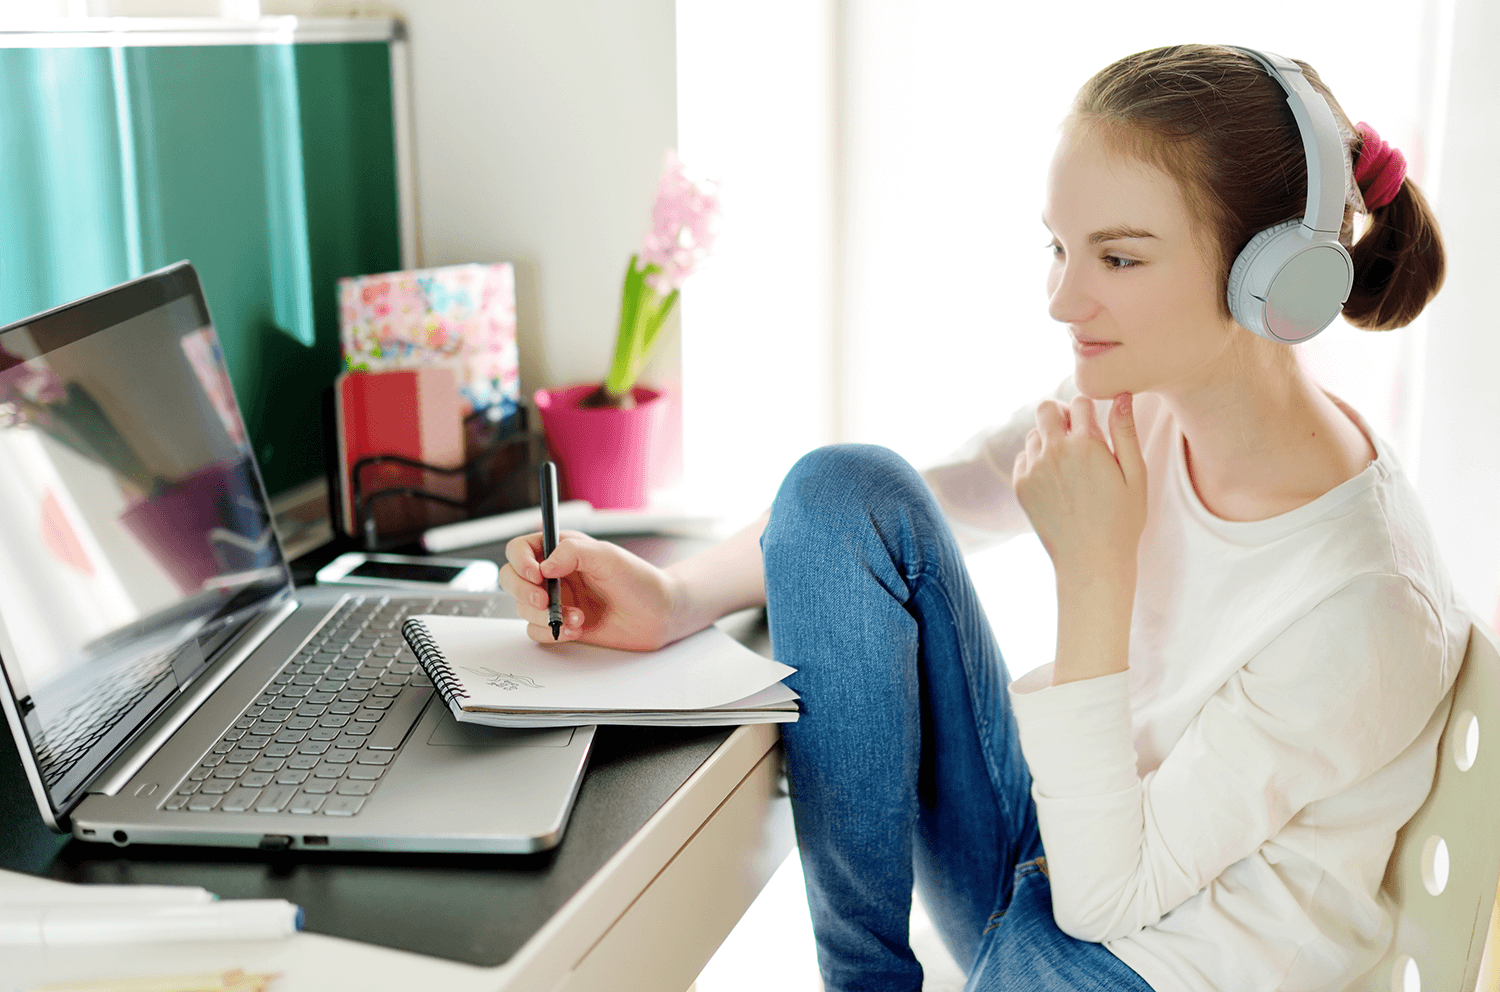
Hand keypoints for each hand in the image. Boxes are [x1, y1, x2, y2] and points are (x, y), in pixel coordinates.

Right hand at [498, 531, 677, 648]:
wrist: (658, 615)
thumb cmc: (640, 581)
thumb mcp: (608, 557)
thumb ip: (573, 552)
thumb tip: (544, 564)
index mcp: (562, 550)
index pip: (522, 549)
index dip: (520, 561)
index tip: (535, 574)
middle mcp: (555, 574)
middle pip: (512, 579)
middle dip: (523, 591)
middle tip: (544, 600)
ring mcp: (557, 600)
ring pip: (523, 608)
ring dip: (545, 615)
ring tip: (576, 617)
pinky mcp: (561, 624)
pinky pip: (537, 630)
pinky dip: (551, 632)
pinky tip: (577, 630)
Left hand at [1012, 393, 1146, 584]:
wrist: (1090, 561)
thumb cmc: (1122, 520)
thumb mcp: (1135, 475)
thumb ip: (1126, 432)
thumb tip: (1121, 395)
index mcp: (1087, 444)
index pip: (1080, 401)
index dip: (1089, 410)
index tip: (1095, 426)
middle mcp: (1055, 451)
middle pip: (1046, 408)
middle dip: (1061, 415)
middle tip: (1075, 435)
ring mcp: (1034, 468)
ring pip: (1034, 434)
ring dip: (1048, 440)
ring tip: (1068, 466)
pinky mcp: (1021, 486)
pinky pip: (1023, 458)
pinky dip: (1036, 462)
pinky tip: (1055, 482)